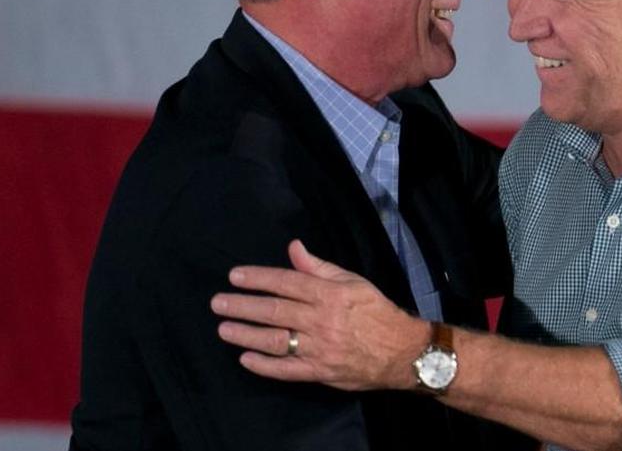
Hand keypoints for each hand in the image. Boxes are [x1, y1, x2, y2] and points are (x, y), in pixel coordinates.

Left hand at [211, 240, 428, 390]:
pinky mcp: (320, 372)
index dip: (258, 278)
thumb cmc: (376, 311)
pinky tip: (246, 358)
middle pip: (274, 311)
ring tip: (224, 329)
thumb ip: (319, 267)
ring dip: (246, 334)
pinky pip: (286, 370)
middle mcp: (322, 321)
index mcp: (330, 295)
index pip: (287, 282)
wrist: (402, 351)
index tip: (235, 276)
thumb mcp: (352, 282)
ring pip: (275, 340)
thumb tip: (294, 248)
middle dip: (243, 306)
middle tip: (218, 303)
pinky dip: (264, 365)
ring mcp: (319, 348)